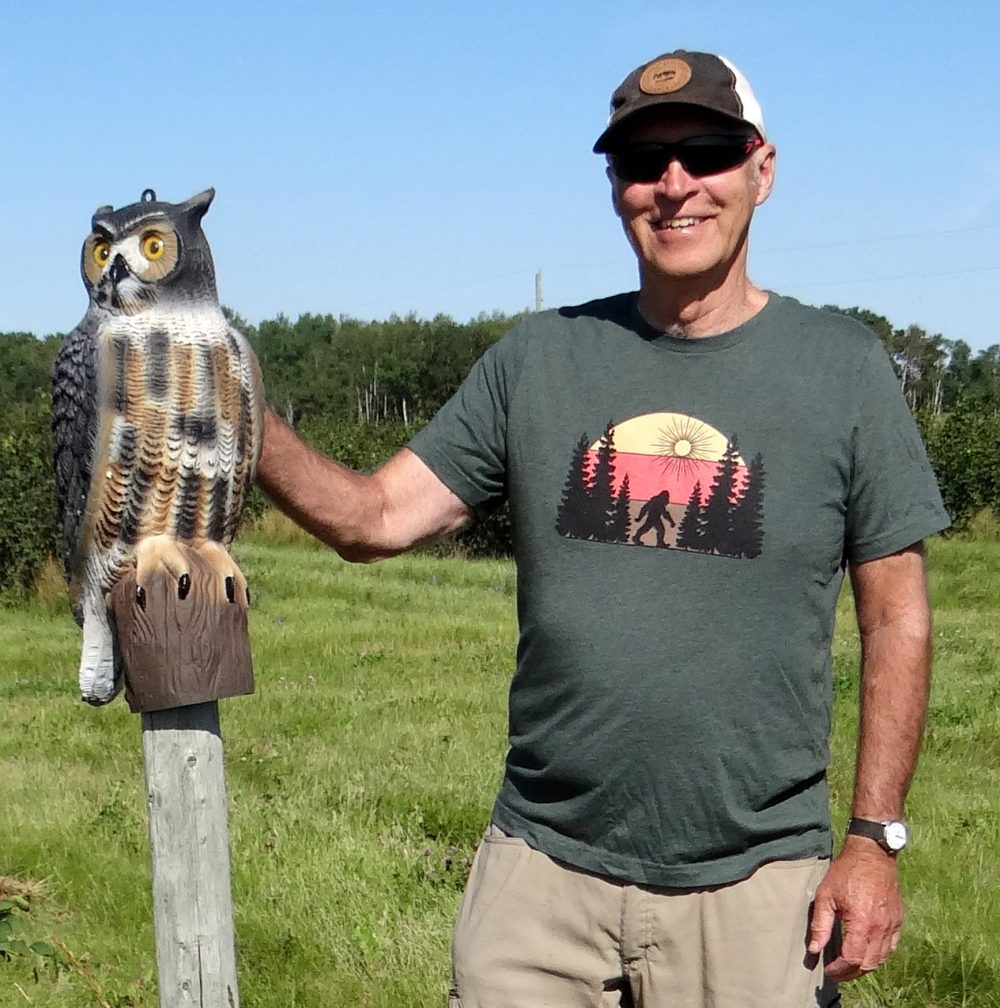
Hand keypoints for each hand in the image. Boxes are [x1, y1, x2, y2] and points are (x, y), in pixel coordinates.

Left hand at [808, 836, 903, 980]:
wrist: (872, 854)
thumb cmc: (846, 871)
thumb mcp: (826, 894)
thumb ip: (820, 924)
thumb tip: (814, 949)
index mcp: (861, 922)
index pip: (852, 958)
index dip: (839, 969)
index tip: (828, 970)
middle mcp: (880, 927)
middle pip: (868, 964)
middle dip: (851, 972)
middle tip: (837, 972)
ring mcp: (892, 925)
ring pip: (881, 959)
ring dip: (865, 966)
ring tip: (849, 966)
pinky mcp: (898, 920)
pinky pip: (891, 947)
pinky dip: (880, 956)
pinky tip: (867, 953)